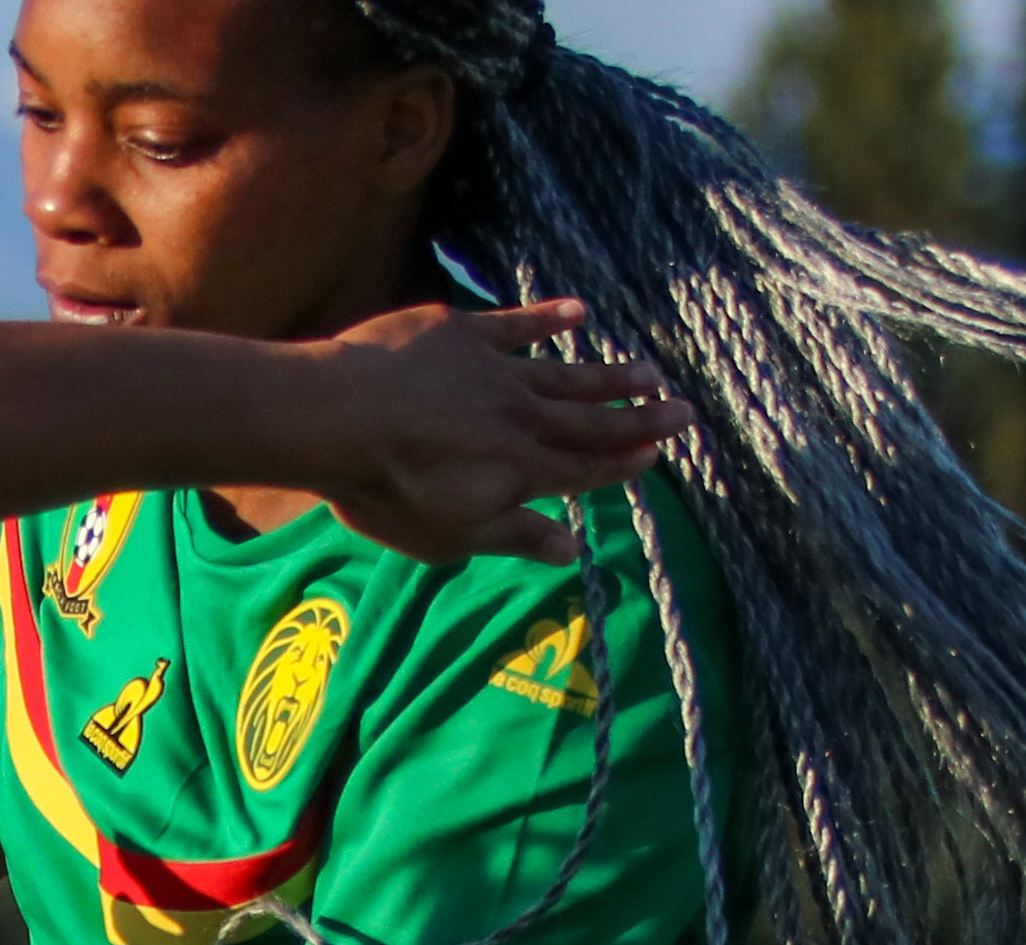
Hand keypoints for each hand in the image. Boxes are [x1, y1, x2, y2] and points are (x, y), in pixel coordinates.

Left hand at [297, 302, 675, 568]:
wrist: (342, 419)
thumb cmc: (390, 491)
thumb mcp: (452, 536)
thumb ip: (515, 538)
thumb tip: (574, 551)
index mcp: (520, 471)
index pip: (583, 470)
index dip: (620, 465)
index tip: (656, 456)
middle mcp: (521, 418)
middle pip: (589, 420)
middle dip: (637, 418)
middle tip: (683, 411)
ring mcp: (495, 370)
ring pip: (565, 373)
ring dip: (608, 374)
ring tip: (648, 371)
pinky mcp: (463, 333)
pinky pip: (517, 323)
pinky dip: (549, 317)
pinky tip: (579, 312)